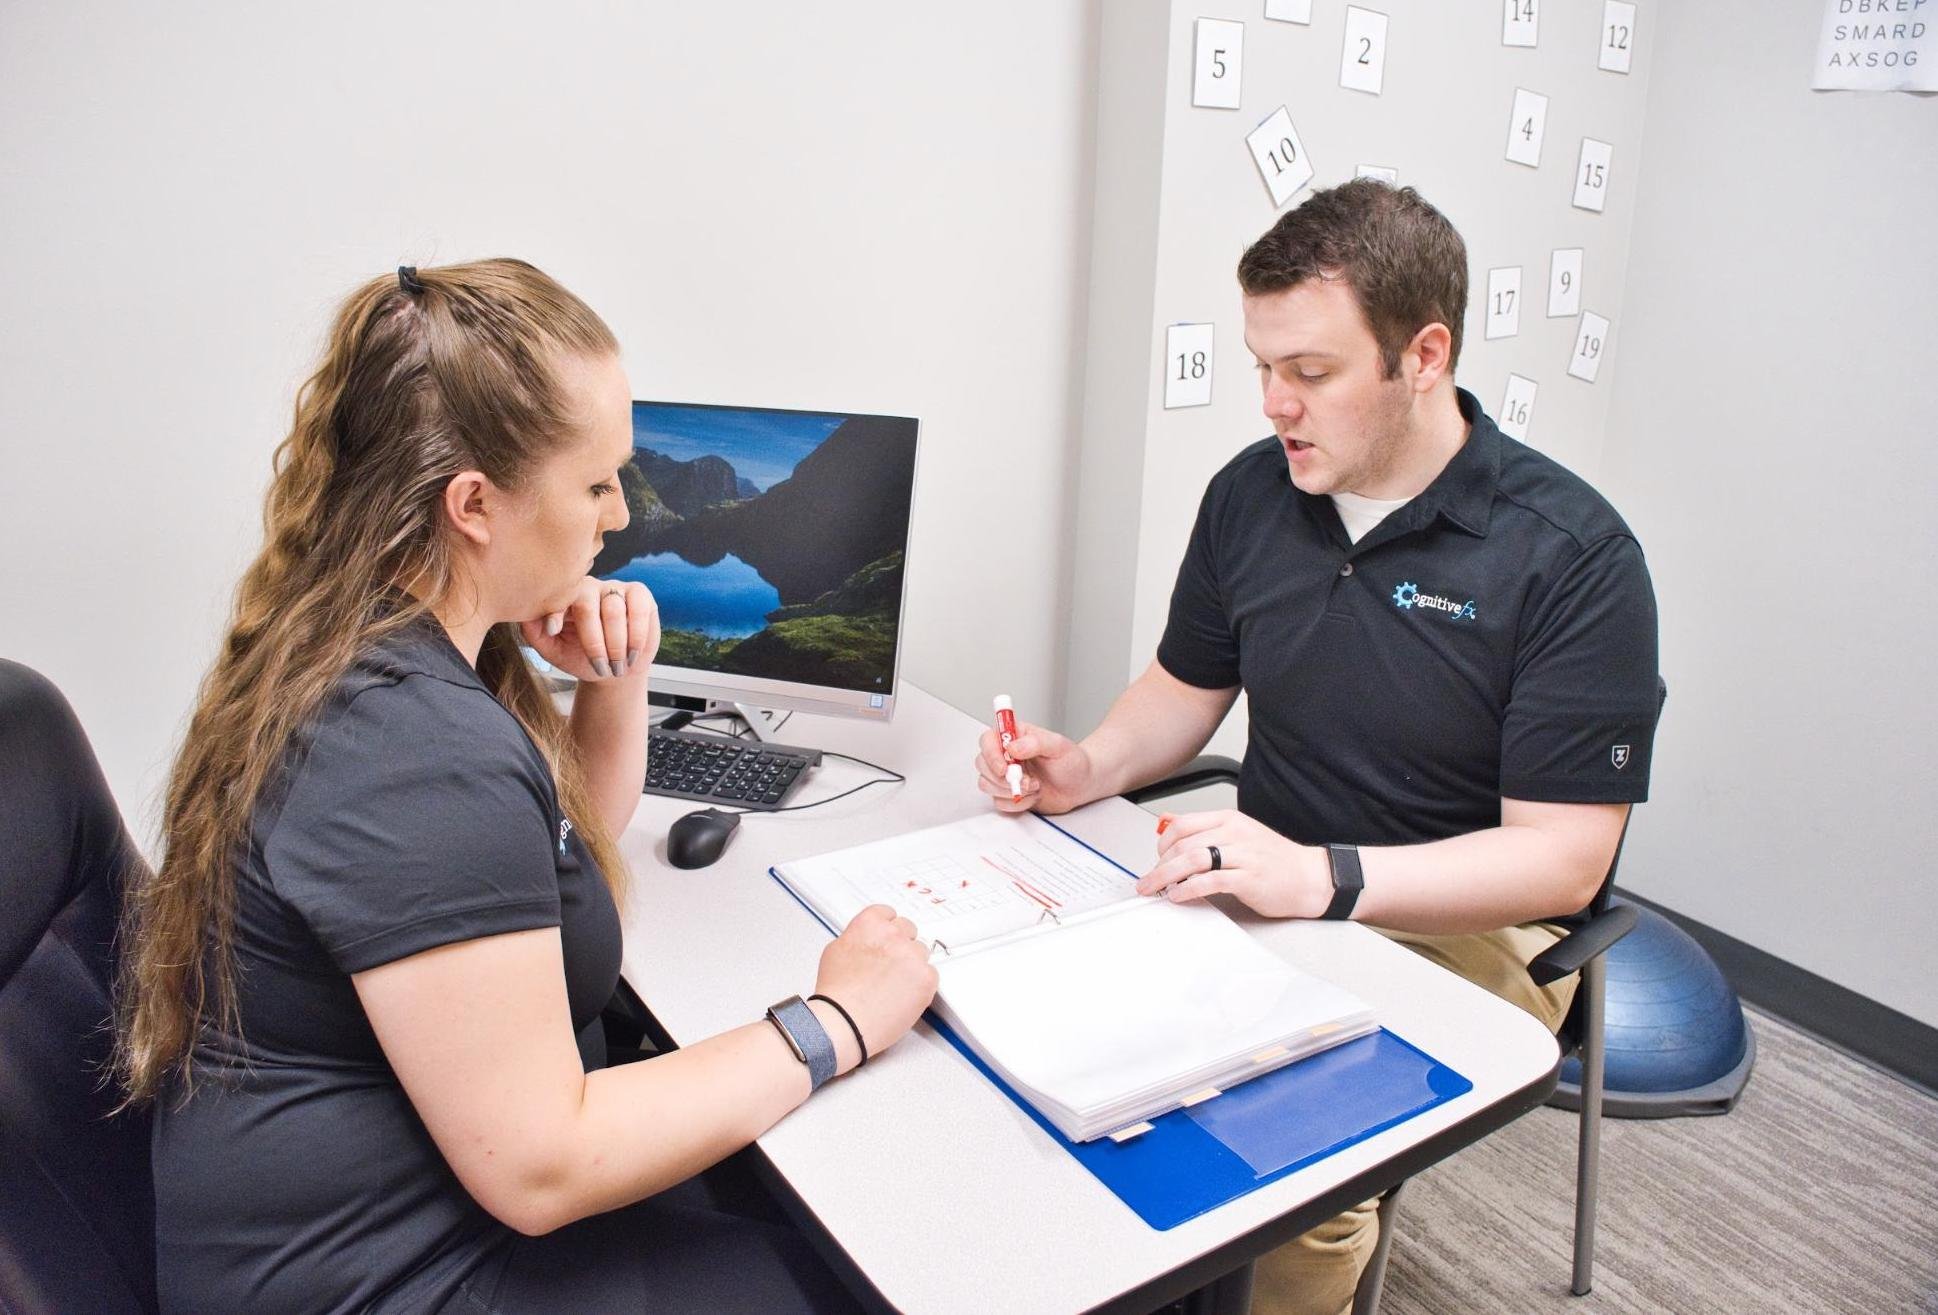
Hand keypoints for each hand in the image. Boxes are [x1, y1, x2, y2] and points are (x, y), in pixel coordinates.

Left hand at [519, 579, 658, 681]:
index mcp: (565, 596)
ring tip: (617, 667)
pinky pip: (638, 609)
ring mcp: (615, 588)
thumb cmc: (580, 658)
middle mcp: (589, 587)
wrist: (613, 669)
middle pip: (588, 606)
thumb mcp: (553, 650)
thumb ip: (535, 633)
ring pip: (614, 609)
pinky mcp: (639, 594)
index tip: (553, 631)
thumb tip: (523, 616)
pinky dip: (637, 635)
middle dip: (594, 642)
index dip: (555, 612)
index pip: (558, 597)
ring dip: (616, 644)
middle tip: (601, 668)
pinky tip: (631, 654)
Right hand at [812, 905, 937, 1065]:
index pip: (889, 914)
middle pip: (909, 930)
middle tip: (890, 966)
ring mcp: (912, 956)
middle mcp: (894, 935)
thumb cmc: (837, 995)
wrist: (845, 1023)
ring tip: (893, 985)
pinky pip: (931, 974)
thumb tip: (866, 939)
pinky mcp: (926, 978)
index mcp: (870, 924)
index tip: (887, 939)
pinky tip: (903, 995)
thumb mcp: (835, 951)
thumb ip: (856, 937)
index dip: (887, 929)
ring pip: (921, 952)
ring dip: (912, 964)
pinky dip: (921, 985)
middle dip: (901, 945)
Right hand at [973, 722, 1093, 814]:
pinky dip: (1016, 803)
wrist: (1081, 784)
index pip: (988, 740)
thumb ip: (1035, 742)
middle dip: (1002, 778)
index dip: (990, 754)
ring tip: (1034, 786)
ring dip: (1011, 790)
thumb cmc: (1072, 762)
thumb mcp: (1058, 746)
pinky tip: (1033, 796)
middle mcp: (1006, 755)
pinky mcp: (1009, 794)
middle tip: (1026, 780)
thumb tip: (1012, 747)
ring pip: (987, 784)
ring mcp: (1006, 775)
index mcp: (1014, 737)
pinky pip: (999, 802)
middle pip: (982, 764)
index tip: (1004, 768)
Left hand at [1134, 809, 1329, 918]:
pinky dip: (1189, 888)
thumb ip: (1203, 828)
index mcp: (1229, 820)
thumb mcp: (1237, 833)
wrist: (1310, 877)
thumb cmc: (1274, 859)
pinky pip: (1211, 880)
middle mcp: (1234, 833)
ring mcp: (1243, 855)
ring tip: (1155, 888)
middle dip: (1159, 864)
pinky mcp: (1249, 878)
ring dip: (1167, 876)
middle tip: (1148, 880)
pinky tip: (1179, 895)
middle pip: (1183, 844)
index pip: (1183, 825)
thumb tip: (1168, 821)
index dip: (1162, 844)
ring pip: (1193, 859)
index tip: (1155, 860)